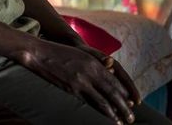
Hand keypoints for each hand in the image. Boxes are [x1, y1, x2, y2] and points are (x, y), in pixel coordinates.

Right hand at [22, 40, 136, 123]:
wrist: (39, 53)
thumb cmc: (60, 52)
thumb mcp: (80, 54)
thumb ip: (95, 64)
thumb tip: (110, 70)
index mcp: (94, 62)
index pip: (116, 81)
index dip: (126, 93)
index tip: (132, 102)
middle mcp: (91, 71)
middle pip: (114, 92)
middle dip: (125, 107)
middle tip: (131, 117)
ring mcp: (82, 81)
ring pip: (105, 100)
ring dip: (116, 113)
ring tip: (124, 121)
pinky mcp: (72, 88)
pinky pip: (91, 103)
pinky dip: (102, 112)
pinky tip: (108, 117)